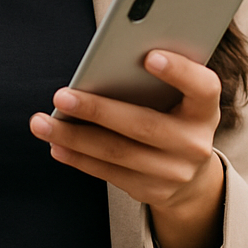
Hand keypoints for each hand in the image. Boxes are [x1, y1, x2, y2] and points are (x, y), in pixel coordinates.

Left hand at [29, 50, 225, 247]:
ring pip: (118, 153)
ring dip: (74, 138)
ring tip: (42, 123)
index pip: (202, 87)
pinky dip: (79, 158)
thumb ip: (153, 82)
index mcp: (205, 109)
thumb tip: (103, 64)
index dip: (180, 72)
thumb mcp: (178, 99)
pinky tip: (55, 145)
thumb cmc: (174, 117)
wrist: (191, 176)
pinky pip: (109, 174)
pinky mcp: (153, 191)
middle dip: (98, 110)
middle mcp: (195, 143)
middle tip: (62, 95)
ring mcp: (175, 172)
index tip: (149, 55)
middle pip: (144, 125)